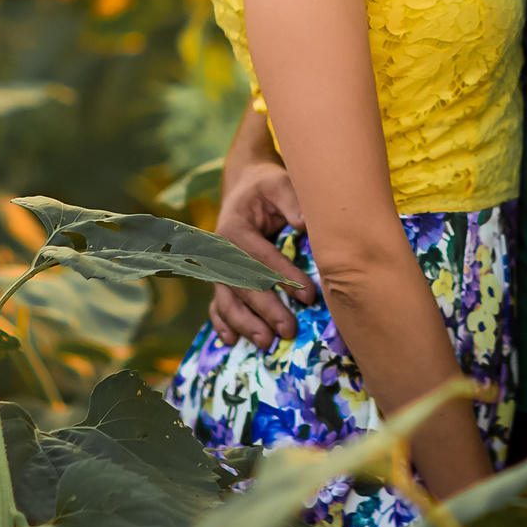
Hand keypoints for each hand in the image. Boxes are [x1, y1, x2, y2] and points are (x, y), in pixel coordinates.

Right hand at [207, 155, 315, 346]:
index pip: (261, 258)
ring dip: (244, 323)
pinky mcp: (221, 278)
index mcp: (234, 229)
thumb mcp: (280, 184)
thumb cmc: (267, 187)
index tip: (309, 296)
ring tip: (265, 342)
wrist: (245, 186)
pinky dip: (222, 323)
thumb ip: (292, 201)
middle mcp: (220, 251)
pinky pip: (217, 304)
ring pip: (226, 300)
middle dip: (266, 309)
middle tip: (289, 330)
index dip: (284, 277)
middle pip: (242, 285)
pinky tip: (232, 342)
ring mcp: (217, 268)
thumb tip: (304, 224)